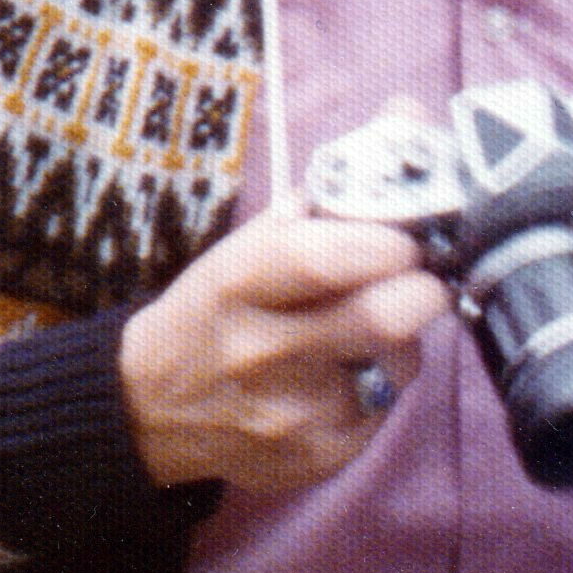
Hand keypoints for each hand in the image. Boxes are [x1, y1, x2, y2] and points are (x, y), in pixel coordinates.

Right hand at [119, 210, 451, 492]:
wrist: (150, 408)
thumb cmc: (220, 305)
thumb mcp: (256, 236)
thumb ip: (337, 181)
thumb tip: (408, 113)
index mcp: (238, 283)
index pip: (324, 259)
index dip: (384, 241)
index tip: (407, 235)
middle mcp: (260, 354)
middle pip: (382, 319)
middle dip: (422, 288)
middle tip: (420, 276)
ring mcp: (290, 415)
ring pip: (400, 364)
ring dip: (405, 336)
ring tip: (375, 322)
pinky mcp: (315, 458)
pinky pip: (388, 409)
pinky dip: (384, 380)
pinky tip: (352, 369)